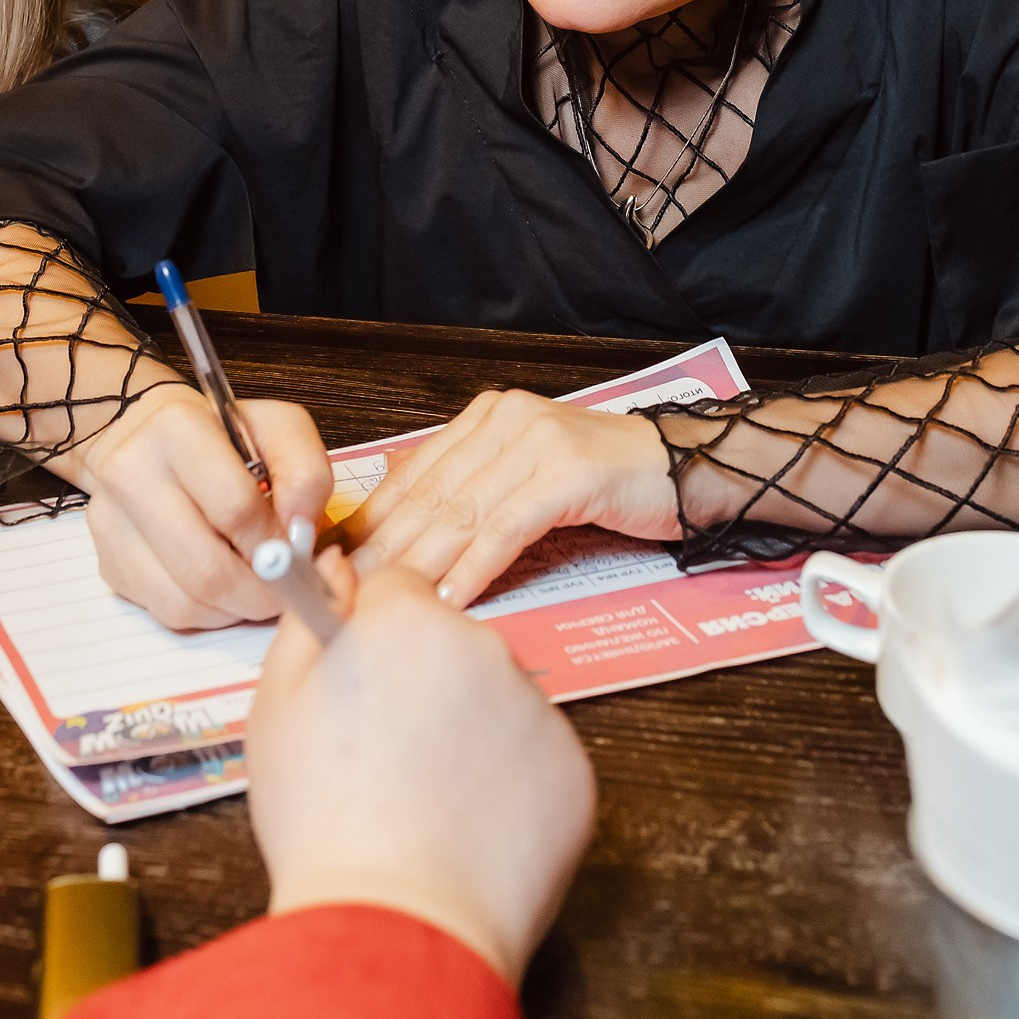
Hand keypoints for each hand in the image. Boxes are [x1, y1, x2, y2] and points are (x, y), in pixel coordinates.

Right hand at [66, 387, 332, 630]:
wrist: (145, 435)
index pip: (235, 509)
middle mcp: (131, 473)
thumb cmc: (220, 436)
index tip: (298, 556)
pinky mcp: (107, 561)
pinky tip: (223, 586)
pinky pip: (166, 610)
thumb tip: (301, 533)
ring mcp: (111, 522)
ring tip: (257, 586)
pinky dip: (207, 612)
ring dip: (234, 607)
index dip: (277, 545)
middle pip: (206, 568)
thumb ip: (305, 471)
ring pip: (185, 600)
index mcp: (176, 429)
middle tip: (287, 590)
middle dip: (259, 592)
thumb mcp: (276, 428)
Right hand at [246, 558, 595, 985]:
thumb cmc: (325, 820)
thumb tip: (336, 569)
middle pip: (452, 642)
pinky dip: (507, 782)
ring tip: (424, 799)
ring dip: (468, 729)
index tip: (362, 677)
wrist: (396, 925)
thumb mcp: (277, 704)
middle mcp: (484, 647)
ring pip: (495, 699)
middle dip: (424, 680)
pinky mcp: (572, 770)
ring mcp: (537, 709)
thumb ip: (311, 616)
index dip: (373, 633)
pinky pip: (533, 757)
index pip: (398, 588)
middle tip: (386, 751)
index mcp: (409, 621)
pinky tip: (466, 825)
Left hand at [340, 392, 676, 608]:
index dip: (373, 517)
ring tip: (385, 601)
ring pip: (463, 512)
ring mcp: (536, 442)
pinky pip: (508, 528)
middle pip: (432, 493)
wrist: (682, 468)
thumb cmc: (605, 480)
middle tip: (345, 588)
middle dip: (384, 545)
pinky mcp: (568, 473)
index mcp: (488, 417)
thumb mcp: (528, 472)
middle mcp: (505, 420)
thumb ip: (474, 482)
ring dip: (420, 563)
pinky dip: (475, 567)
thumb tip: (403, 505)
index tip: (335, 555)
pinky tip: (451, 597)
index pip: (416, 472)